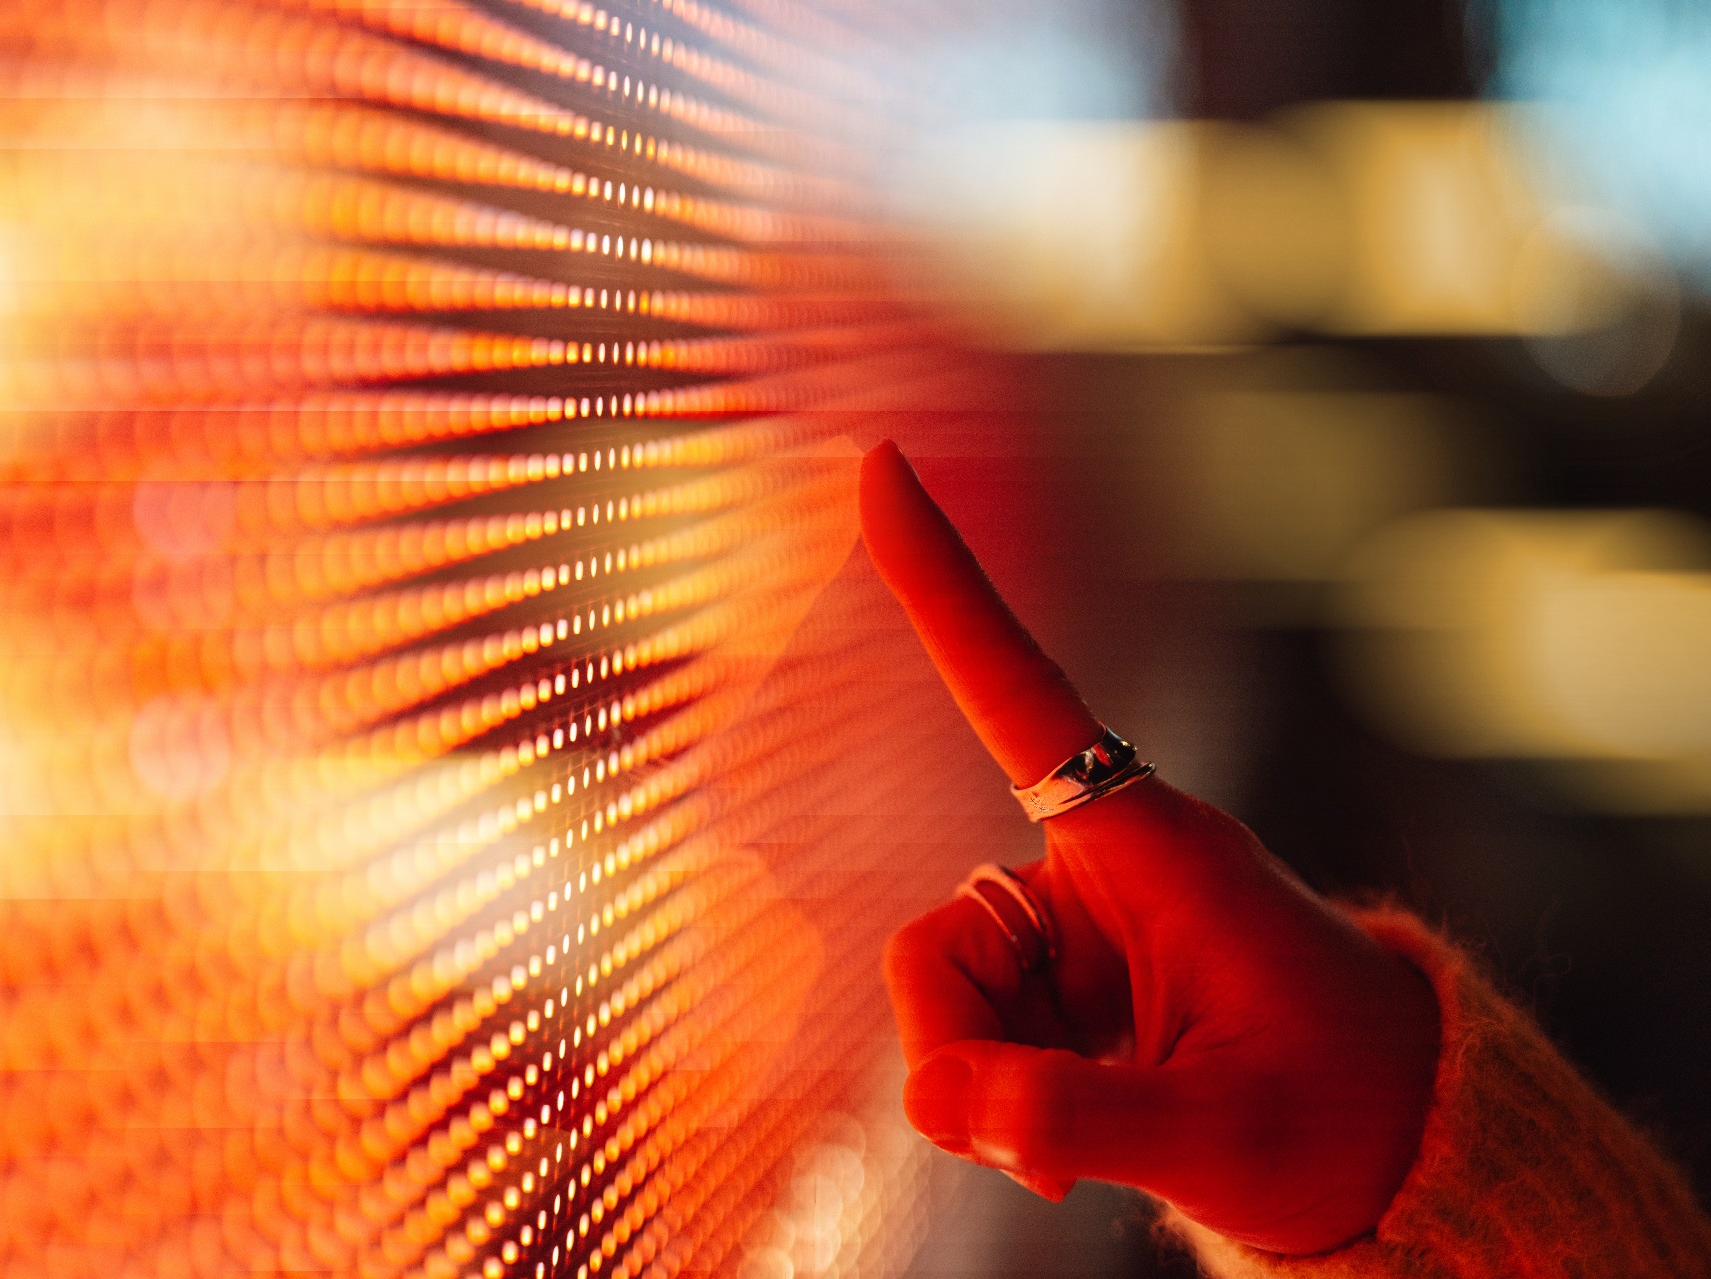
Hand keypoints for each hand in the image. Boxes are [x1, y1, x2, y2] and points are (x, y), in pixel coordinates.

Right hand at [863, 441, 1438, 1255]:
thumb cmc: (1344, 1114)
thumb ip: (1082, 1115)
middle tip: (1022, 1150)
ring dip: (978, 1087)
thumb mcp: (1229, 1138)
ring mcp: (1070, 931)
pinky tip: (1054, 1144)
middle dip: (955, 1050)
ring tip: (1064, 1156)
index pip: (1021, 694)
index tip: (879, 463)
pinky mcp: (1058, 985)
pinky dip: (988, 1099)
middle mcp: (1096, 868)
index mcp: (1154, 848)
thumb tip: (950, 1100)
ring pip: (940, 994)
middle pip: (940, 940)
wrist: (1389, 1143)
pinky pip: (964, 1032)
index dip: (941, 583)